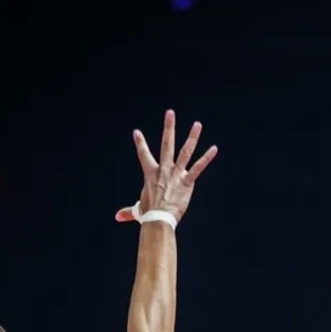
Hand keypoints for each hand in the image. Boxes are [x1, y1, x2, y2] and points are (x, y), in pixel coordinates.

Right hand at [133, 109, 217, 223]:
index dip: (140, 143)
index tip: (137, 132)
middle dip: (168, 127)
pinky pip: (198, 168)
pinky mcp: (187, 182)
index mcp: (150, 174)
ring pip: (185, 152)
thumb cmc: (148, 214)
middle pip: (166, 144)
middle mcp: (163, 170)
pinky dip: (206, 158)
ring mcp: (176, 175)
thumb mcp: (137, 209)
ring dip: (192, 137)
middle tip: (170, 112)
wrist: (158, 219)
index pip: (143, 155)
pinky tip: (214, 149)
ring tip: (197, 124)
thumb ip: (128, 211)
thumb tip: (116, 217)